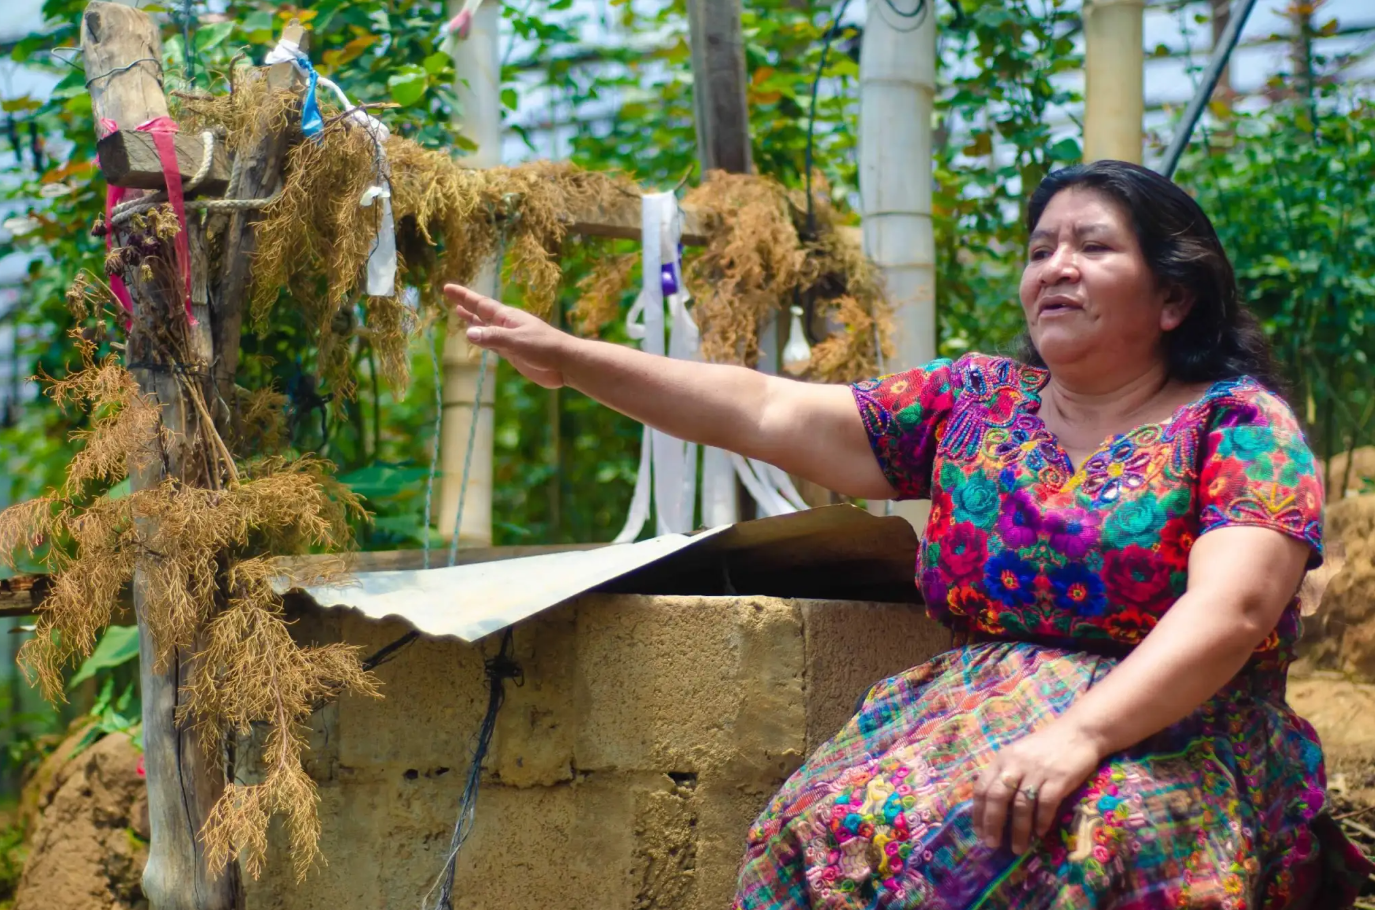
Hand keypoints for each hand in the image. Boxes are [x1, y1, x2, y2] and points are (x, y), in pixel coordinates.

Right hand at [444, 284, 568, 388]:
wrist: (565, 363)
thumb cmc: (544, 347)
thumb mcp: (516, 341)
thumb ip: (493, 337)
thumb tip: (469, 332)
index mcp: (508, 317)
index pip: (480, 304)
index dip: (464, 296)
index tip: (448, 288)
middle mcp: (506, 325)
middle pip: (481, 313)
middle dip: (465, 304)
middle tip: (450, 295)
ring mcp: (510, 339)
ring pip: (485, 328)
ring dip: (472, 320)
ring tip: (459, 313)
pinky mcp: (513, 353)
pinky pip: (492, 343)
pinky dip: (482, 339)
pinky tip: (477, 337)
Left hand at [971, 722, 1104, 854]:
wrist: (1078, 732)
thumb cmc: (1046, 746)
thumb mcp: (1018, 755)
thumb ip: (1005, 774)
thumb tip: (992, 808)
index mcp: (1002, 758)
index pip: (982, 787)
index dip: (979, 812)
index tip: (979, 832)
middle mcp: (1016, 764)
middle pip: (997, 797)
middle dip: (993, 824)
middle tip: (992, 844)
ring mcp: (1037, 771)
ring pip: (1021, 805)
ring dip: (1018, 830)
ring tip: (1017, 848)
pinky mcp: (1058, 779)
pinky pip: (1045, 805)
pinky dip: (1041, 822)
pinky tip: (1039, 834)